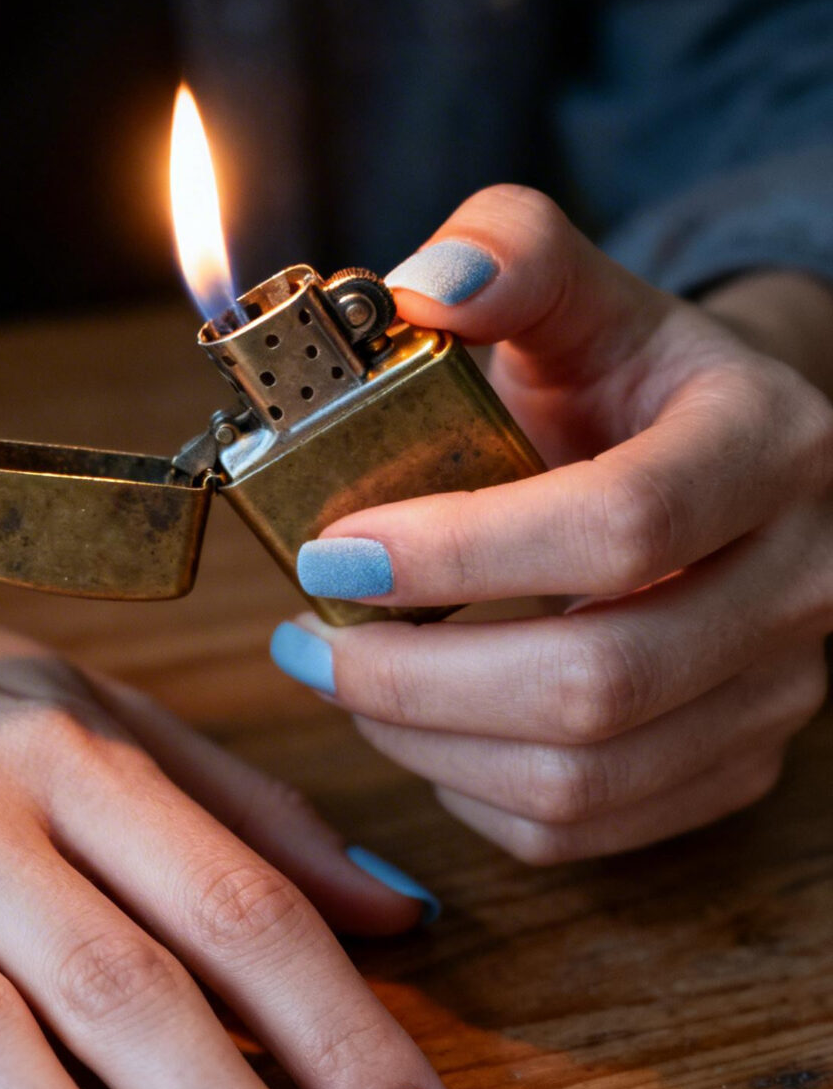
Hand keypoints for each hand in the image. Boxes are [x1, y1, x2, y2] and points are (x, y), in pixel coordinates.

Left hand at [280, 187, 832, 862]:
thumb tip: (422, 285)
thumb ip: (508, 256)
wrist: (721, 465)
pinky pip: (576, 831)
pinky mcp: (731, 770)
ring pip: (579, 779)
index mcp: (770, 447)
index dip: (457, 555)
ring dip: (425, 745)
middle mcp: (802, 582)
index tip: (328, 553)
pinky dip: (466, 794)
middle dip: (414, 679)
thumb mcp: (579, 298)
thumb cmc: (628, 385)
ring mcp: (776, 695)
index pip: (618, 527)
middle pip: (596, 683)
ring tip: (345, 682)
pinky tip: (417, 729)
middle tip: (306, 644)